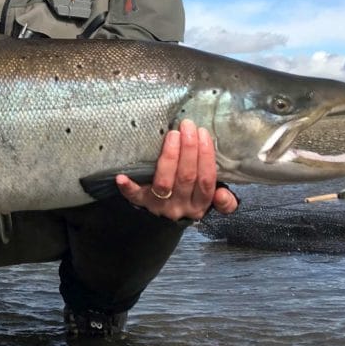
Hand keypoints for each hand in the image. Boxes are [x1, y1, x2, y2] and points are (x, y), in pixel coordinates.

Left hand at [115, 119, 238, 220]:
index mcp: (200, 204)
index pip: (206, 180)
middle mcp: (181, 206)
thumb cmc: (188, 197)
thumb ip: (222, 199)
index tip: (203, 133)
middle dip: (188, 148)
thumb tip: (223, 194)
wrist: (162, 221)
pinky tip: (121, 176)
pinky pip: (134, 195)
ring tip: (172, 134)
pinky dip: (128, 186)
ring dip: (169, 156)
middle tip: (187, 125)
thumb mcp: (207, 199)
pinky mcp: (141, 203)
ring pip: (165, 182)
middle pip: (186, 177)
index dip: (206, 157)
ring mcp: (159, 205)